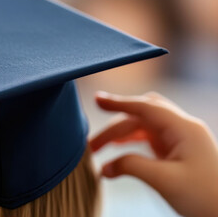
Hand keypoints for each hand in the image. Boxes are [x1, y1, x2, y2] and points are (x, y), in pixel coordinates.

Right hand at [90, 91, 217, 216]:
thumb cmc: (207, 198)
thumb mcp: (165, 181)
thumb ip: (132, 166)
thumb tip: (106, 167)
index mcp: (184, 129)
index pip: (146, 107)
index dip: (119, 103)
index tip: (97, 100)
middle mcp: (183, 129)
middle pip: (141, 117)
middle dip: (115, 125)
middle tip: (92, 143)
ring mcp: (181, 140)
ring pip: (144, 127)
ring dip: (121, 135)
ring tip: (99, 149)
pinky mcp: (178, 152)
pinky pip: (149, 139)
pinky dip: (131, 143)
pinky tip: (118, 150)